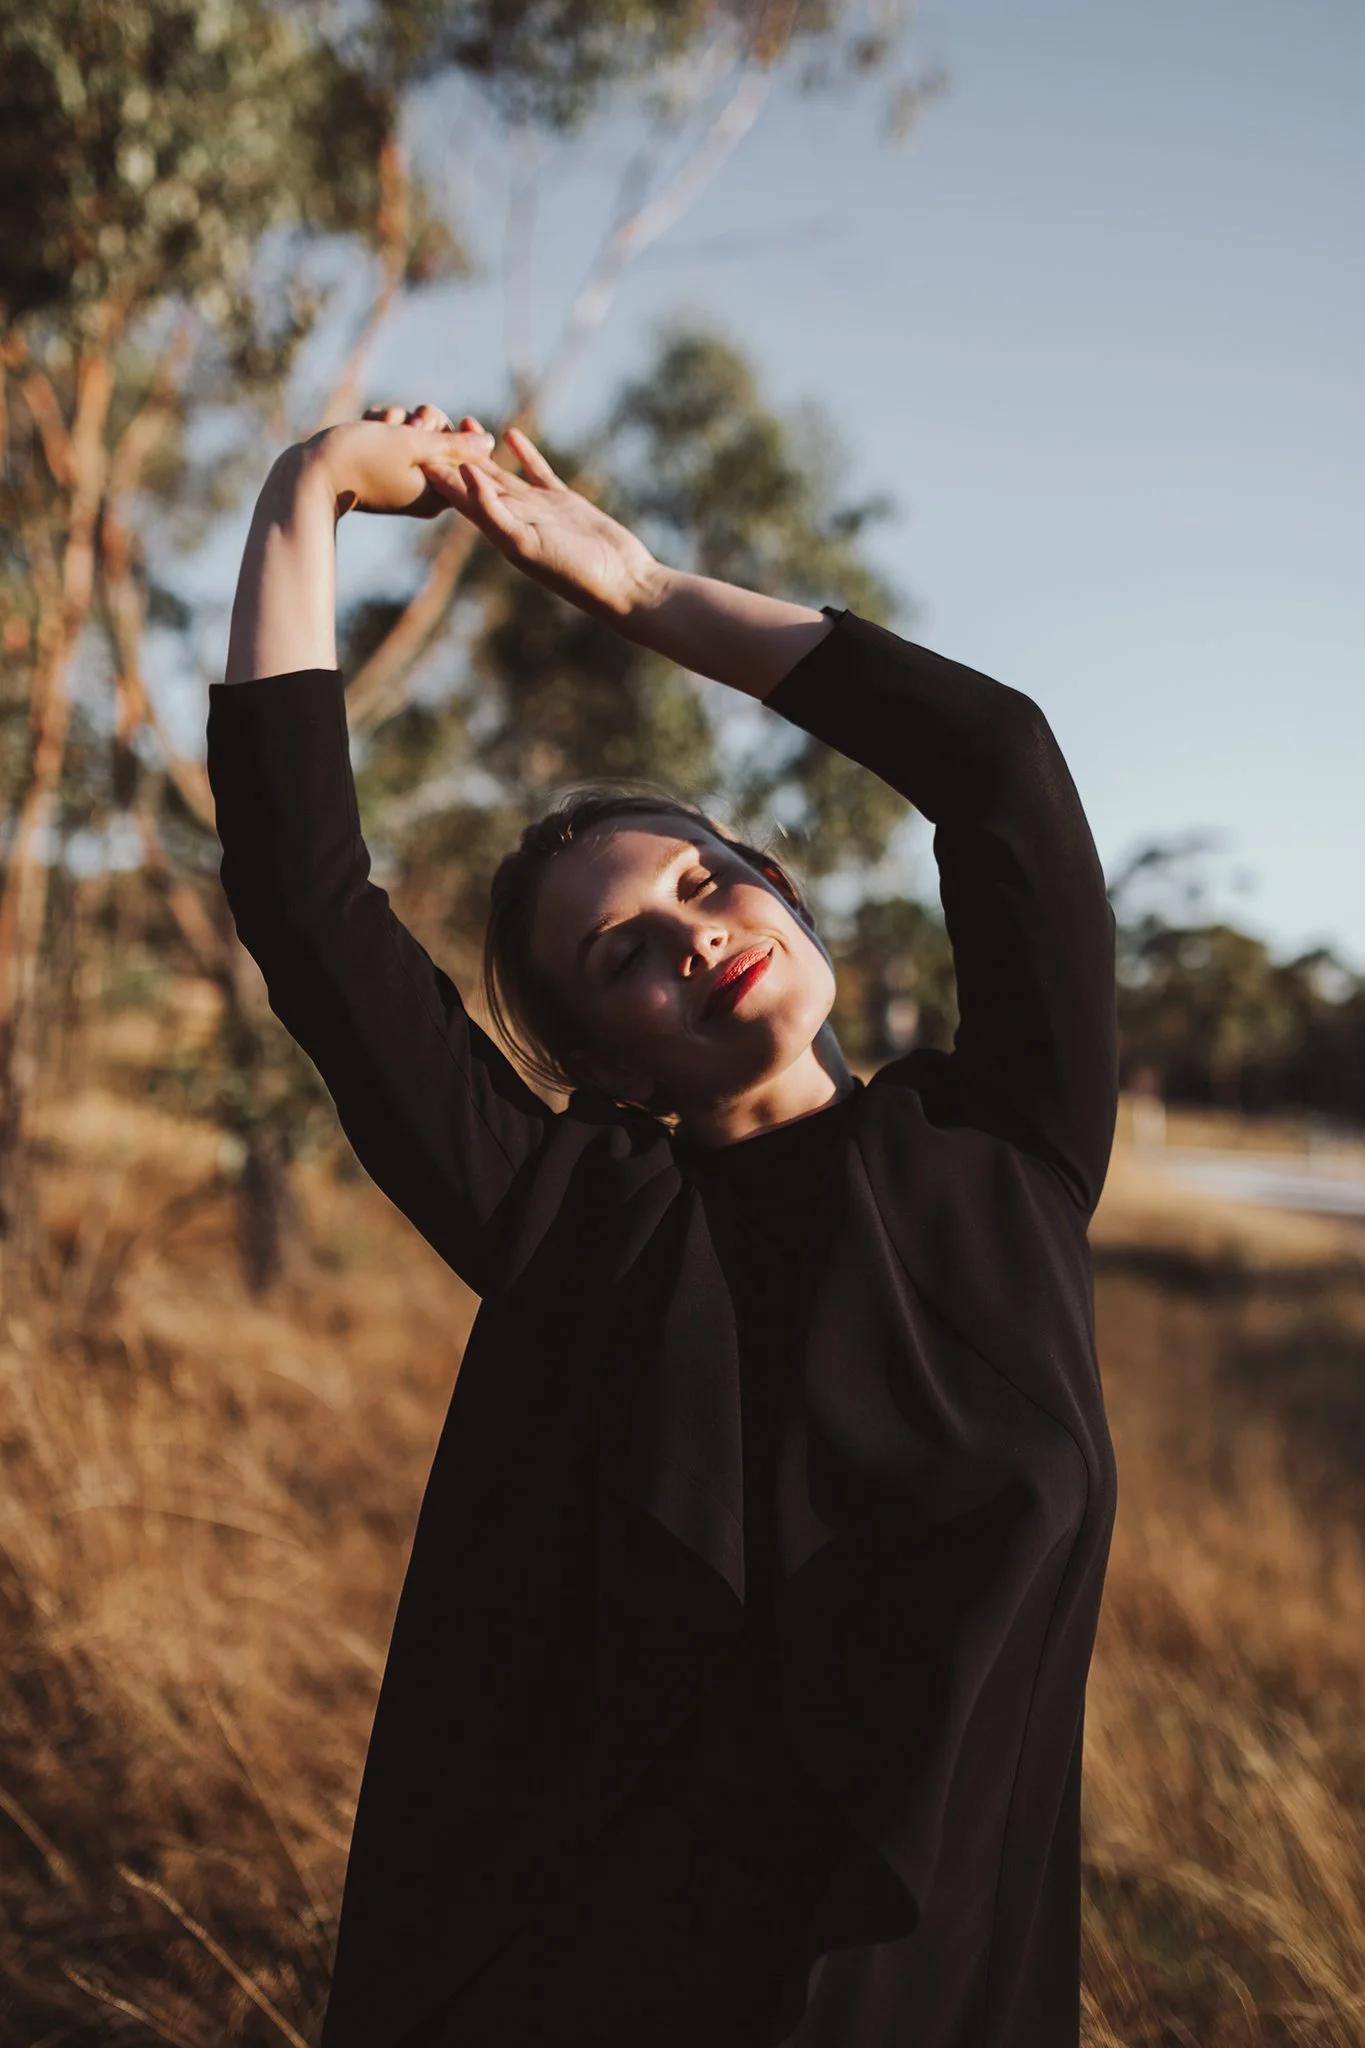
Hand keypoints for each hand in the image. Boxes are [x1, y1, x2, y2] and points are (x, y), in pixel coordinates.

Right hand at [308, 405, 495, 517]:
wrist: (311, 472)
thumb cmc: (361, 459)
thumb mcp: (412, 445)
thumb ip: (454, 445)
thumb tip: (491, 444)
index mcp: (438, 494)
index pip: (464, 455)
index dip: (448, 433)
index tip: (433, 428)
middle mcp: (424, 490)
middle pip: (442, 439)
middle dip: (421, 422)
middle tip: (402, 425)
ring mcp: (404, 477)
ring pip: (416, 430)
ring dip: (397, 419)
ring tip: (377, 427)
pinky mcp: (385, 465)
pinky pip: (395, 434)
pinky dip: (382, 424)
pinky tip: (367, 427)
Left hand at [420, 427, 663, 620]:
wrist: (618, 580)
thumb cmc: (571, 570)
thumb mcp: (523, 541)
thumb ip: (491, 508)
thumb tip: (463, 471)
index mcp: (497, 532)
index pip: (459, 497)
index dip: (438, 473)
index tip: (413, 445)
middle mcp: (513, 519)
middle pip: (475, 481)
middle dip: (452, 455)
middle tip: (430, 424)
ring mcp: (538, 509)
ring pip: (502, 473)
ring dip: (482, 450)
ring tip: (464, 421)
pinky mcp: (563, 501)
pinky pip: (537, 471)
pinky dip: (524, 453)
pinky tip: (511, 434)